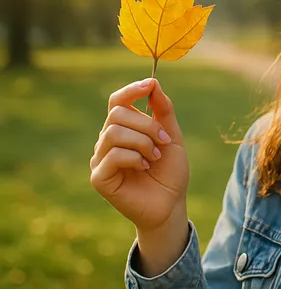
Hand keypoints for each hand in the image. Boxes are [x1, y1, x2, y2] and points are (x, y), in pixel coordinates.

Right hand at [90, 78, 189, 233]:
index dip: (131, 89)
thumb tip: (154, 83)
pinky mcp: (99, 178)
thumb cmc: (170, 172)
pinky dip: (135, 157)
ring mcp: (100, 159)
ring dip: (143, 142)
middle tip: (164, 141)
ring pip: (114, 132)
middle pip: (117, 114)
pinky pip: (113, 155)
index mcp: (123, 129)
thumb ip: (164, 111)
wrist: (171, 204)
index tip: (150, 84)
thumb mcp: (173, 137)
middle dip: (147, 124)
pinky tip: (145, 167)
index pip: (117, 101)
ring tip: (155, 157)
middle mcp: (107, 141)